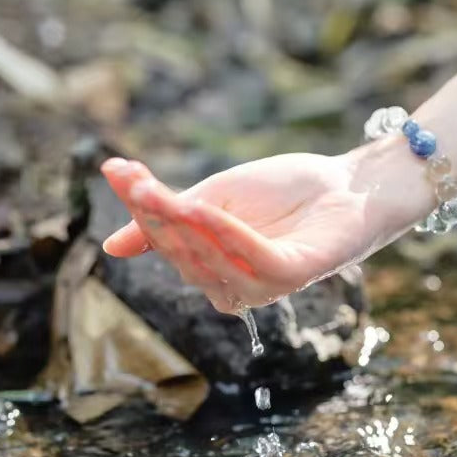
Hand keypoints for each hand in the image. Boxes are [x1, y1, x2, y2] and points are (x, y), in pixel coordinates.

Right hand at [100, 142, 428, 312]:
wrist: (347, 184)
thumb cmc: (284, 191)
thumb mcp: (214, 199)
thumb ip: (169, 217)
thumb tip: (109, 247)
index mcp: (211, 267)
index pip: (165, 240)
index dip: (140, 208)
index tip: (116, 169)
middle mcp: (232, 285)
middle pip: (182, 253)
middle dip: (156, 215)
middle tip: (136, 178)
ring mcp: (262, 286)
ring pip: (210, 262)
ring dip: (185, 228)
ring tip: (161, 193)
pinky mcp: (291, 278)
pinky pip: (251, 261)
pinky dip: (226, 236)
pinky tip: (204, 210)